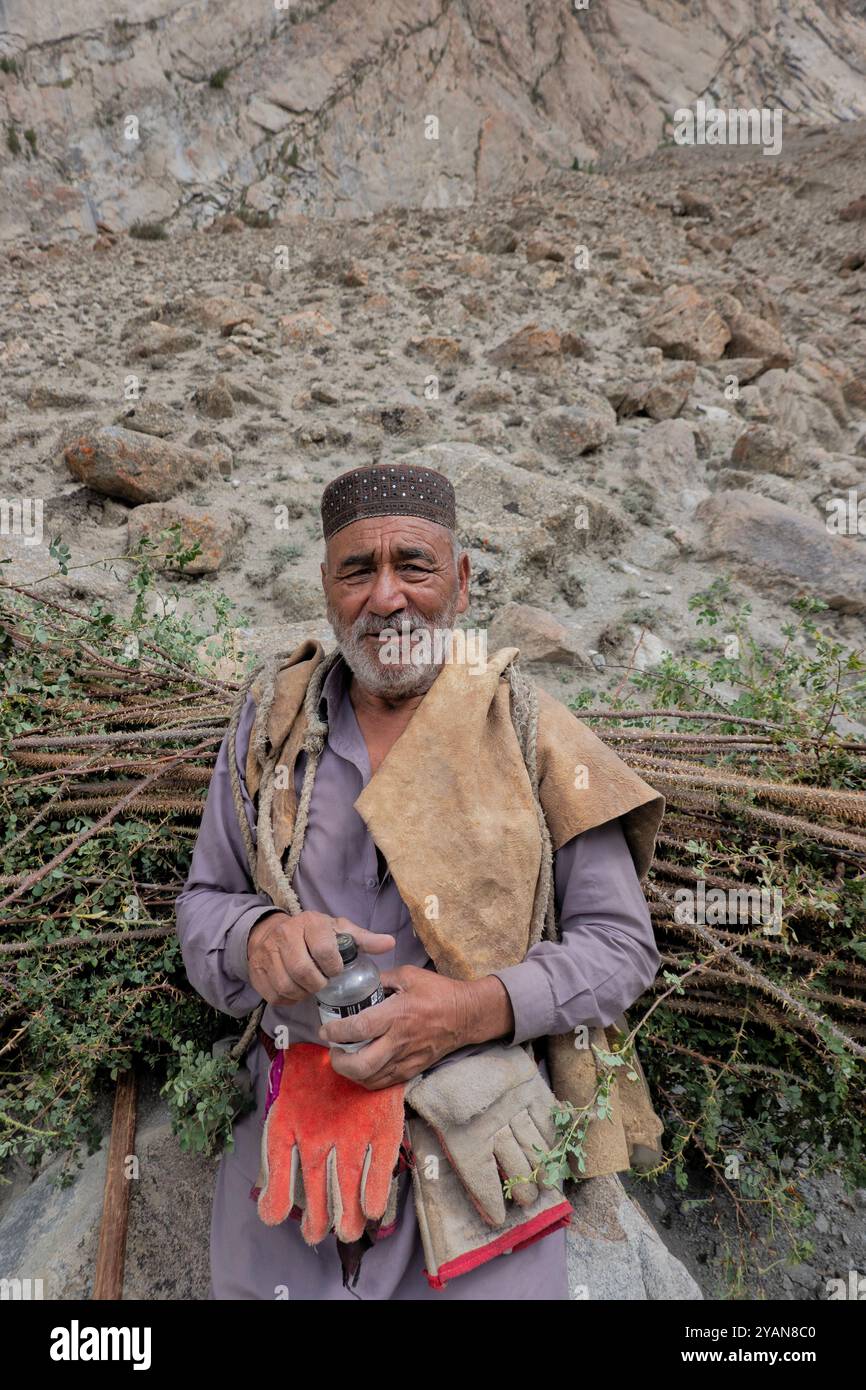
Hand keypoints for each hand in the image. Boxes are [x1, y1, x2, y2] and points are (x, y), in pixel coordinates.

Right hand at [247, 911, 394, 1006]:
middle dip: (318, 983)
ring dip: (303, 993)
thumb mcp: (338, 931)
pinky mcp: (257, 971)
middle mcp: (285, 935)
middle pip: (302, 970)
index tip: (336, 970)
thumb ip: (363, 939)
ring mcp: (267, 954)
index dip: (333, 966)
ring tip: (310, 987)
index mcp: (309, 923)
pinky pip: (274, 995)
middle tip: (323, 983)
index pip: (323, 948)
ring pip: (287, 985)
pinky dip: (289, 999)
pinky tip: (296, 991)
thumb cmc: (313, 934)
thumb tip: (390, 943)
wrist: (272, 932)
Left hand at [318, 965, 513, 1088]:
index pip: (360, 1028)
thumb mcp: (409, 975)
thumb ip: (382, 979)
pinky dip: (366, 1079)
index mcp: (397, 1014)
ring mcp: (406, 1060)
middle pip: (361, 1065)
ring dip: (350, 1072)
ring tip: (345, 1057)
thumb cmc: (438, 992)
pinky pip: (382, 1083)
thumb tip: (360, 983)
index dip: (337, 1031)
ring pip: (369, 1079)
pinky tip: (361, 1066)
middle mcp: (399, 1041)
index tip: (326, 1029)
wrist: (466, 1015)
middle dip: (339, 1061)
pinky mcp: (412, 1070)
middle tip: (333, 1048)